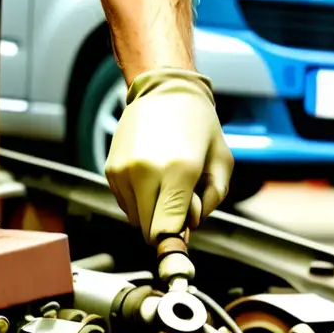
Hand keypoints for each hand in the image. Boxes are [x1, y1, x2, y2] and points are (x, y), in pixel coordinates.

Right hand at [105, 68, 232, 241]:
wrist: (166, 90)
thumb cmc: (200, 126)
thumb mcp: (222, 162)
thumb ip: (211, 201)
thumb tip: (187, 229)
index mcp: (179, 170)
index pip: (166, 231)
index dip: (176, 242)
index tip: (181, 242)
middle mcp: (146, 171)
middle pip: (148, 231)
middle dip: (166, 226)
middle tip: (182, 201)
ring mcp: (124, 170)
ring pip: (135, 219)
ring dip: (152, 211)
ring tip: (167, 181)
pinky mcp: (111, 169)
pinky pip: (125, 203)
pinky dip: (139, 199)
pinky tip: (152, 174)